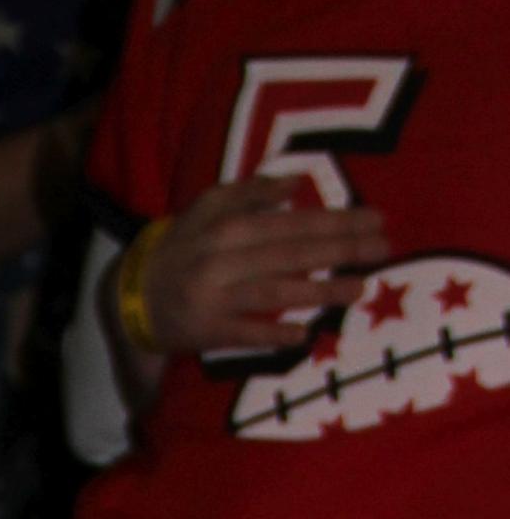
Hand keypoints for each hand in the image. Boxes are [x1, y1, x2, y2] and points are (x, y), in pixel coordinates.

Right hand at [132, 174, 389, 361]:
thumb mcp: (209, 207)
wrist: (134, 295)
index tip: (376, 220)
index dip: (337, 220)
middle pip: (292, 254)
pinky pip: (245, 334)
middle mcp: (225, 259)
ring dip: (320, 291)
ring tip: (359, 288)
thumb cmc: (183, 247)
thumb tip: (296, 183)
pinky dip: (273, 335)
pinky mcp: (208, 332)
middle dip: (341, 250)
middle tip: (384, 249)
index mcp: (230, 226)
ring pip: (276, 292)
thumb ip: (251, 192)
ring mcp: (216, 298)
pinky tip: (305, 334)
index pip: (294, 222)